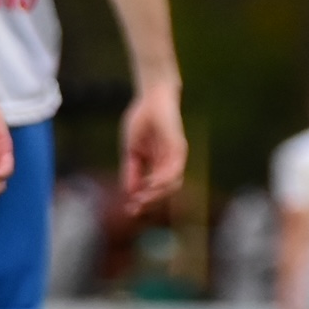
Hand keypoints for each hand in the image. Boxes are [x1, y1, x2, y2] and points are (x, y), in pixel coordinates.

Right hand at [119, 74, 189, 218]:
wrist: (150, 97)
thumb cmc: (141, 120)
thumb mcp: (132, 151)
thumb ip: (132, 171)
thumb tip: (130, 194)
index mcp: (157, 164)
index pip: (154, 190)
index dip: (142, 202)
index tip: (129, 211)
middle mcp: (169, 163)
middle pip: (164, 191)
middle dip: (150, 202)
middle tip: (135, 208)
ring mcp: (176, 156)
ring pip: (172, 184)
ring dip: (157, 195)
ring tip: (142, 200)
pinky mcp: (179, 147)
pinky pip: (175, 170)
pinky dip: (163, 180)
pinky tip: (151, 185)